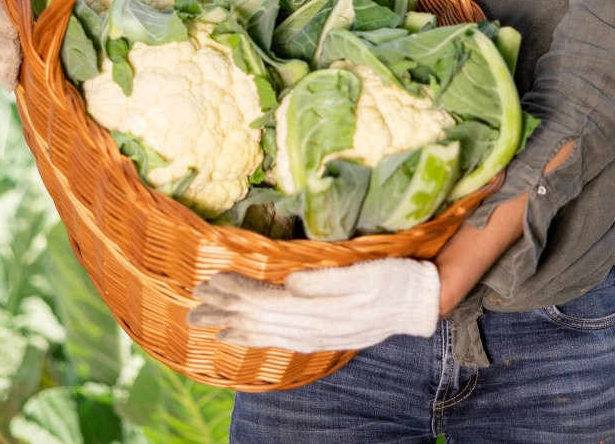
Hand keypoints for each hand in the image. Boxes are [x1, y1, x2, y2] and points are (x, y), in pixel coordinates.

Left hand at [187, 259, 438, 351]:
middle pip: (258, 321)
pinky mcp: (322, 337)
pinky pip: (280, 342)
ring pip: (265, 334)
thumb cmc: (394, 279)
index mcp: (319, 308)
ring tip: (206, 324)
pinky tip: (241, 337)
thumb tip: (289, 282)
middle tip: (194, 307)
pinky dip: (256, 340)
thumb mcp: (364, 273)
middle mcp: (313, 327)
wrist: (420, 303)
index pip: (265, 301)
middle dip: (225, 312)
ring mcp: (317, 336)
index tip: (209, 281)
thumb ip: (327, 281)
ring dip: (233, 327)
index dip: (235, 291)